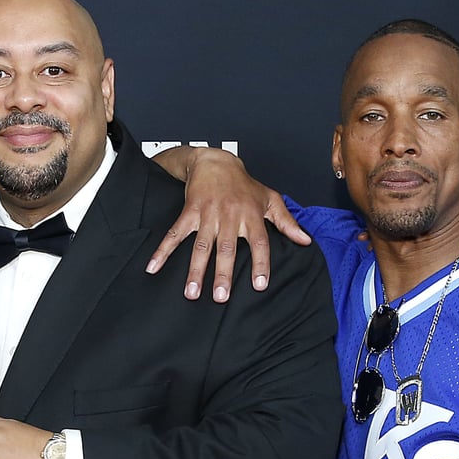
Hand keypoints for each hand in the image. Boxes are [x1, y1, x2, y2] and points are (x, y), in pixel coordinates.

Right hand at [145, 146, 308, 301]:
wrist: (215, 161)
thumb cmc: (244, 184)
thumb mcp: (270, 198)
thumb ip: (287, 222)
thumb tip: (305, 241)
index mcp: (251, 215)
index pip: (260, 242)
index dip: (260, 263)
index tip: (259, 285)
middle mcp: (230, 216)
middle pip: (227, 248)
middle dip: (222, 274)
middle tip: (220, 298)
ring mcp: (208, 214)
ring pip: (201, 245)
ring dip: (195, 270)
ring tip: (191, 292)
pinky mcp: (189, 212)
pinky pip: (174, 234)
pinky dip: (162, 251)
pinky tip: (153, 267)